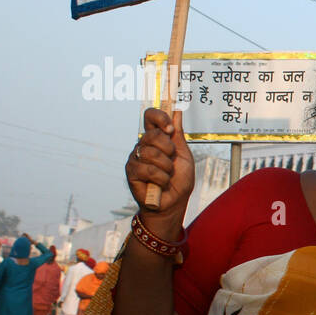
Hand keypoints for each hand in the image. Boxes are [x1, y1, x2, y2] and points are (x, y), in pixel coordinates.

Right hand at [127, 107, 193, 223]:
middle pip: (152, 135)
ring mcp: (135, 158)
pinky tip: (161, 184)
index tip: (170, 129)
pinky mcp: (131, 172)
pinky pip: (148, 169)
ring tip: (167, 176)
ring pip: (151, 153)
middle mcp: (143, 146)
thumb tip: (177, 111)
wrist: (175, 203)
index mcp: (156, 139)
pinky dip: (161, 178)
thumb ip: (178, 134)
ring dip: (166, 167)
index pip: (150, 117)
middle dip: (168, 150)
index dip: (159, 117)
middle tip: (172, 162)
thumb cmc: (179, 180)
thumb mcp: (183, 155)